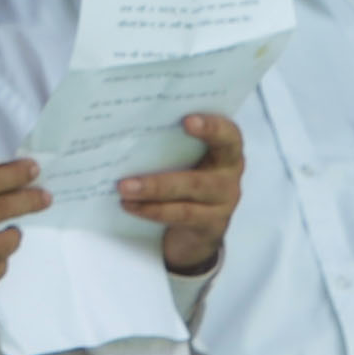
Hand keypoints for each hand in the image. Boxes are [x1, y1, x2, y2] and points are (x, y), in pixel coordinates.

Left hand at [120, 111, 245, 278]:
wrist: (196, 233)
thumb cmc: (184, 182)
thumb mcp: (183, 161)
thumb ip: (169, 145)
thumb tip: (127, 130)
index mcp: (226, 150)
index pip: (228, 134)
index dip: (212, 127)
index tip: (187, 121)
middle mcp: (229, 174)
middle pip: (202, 173)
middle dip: (166, 170)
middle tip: (131, 162)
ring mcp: (224, 201)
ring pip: (190, 190)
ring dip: (154, 188)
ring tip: (124, 188)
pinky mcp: (212, 224)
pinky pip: (182, 214)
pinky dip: (153, 209)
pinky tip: (130, 205)